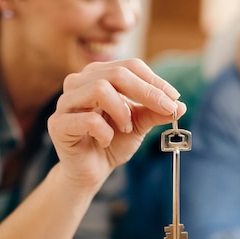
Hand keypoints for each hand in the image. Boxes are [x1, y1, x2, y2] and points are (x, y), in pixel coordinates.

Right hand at [47, 59, 186, 189]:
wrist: (92, 170)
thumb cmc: (113, 142)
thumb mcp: (139, 124)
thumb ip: (155, 112)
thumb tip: (180, 105)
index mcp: (99, 76)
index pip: (129, 67)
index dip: (155, 81)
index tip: (174, 98)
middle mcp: (79, 82)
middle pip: (117, 74)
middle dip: (147, 92)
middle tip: (165, 109)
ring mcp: (65, 101)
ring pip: (99, 90)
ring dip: (122, 112)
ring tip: (126, 129)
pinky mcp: (58, 124)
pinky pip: (88, 120)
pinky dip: (105, 132)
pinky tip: (106, 140)